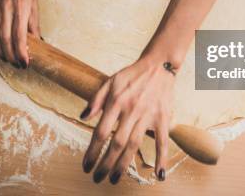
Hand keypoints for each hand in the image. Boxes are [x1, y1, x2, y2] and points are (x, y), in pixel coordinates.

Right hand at [0, 0, 39, 67]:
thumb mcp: (35, 4)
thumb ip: (34, 24)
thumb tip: (36, 42)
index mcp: (21, 8)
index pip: (20, 35)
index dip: (21, 52)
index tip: (24, 62)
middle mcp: (6, 9)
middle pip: (5, 39)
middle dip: (11, 55)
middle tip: (16, 64)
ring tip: (6, 58)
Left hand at [80, 52, 177, 183]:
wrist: (159, 65)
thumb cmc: (132, 74)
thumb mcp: (110, 81)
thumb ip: (95, 99)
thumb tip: (82, 117)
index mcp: (116, 102)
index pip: (101, 132)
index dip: (92, 151)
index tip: (86, 166)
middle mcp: (131, 110)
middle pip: (116, 143)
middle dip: (105, 163)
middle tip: (97, 178)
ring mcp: (148, 115)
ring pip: (134, 144)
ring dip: (124, 165)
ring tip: (114, 179)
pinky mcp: (162, 118)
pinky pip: (162, 140)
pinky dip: (161, 157)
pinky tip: (159, 174)